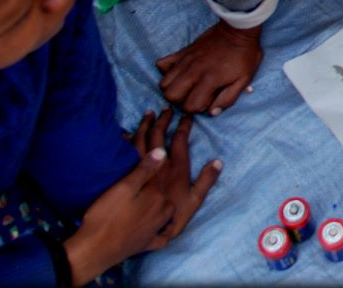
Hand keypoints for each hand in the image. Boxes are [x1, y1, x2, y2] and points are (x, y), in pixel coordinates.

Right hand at [63, 148, 173, 284]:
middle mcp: (160, 213)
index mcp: (156, 196)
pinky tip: (161, 229)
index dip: (151, 168)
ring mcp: (154, 230)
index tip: (143, 164)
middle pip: (165, 195)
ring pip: (168, 215)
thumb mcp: (123, 188)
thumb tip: (162, 151)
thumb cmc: (106, 216)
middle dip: (158, 189)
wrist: (94, 250)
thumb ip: (144, 170)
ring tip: (155, 202)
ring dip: (164, 208)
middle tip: (146, 184)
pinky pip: (163, 238)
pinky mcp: (147, 245)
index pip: (158, 177)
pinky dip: (164, 232)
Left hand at [131, 108, 221, 238]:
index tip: (186, 116)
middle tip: (166, 109)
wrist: (135, 233)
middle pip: (159, 134)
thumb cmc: (169, 219)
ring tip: (148, 114)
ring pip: (140, 138)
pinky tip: (124, 134)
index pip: (179, 140)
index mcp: (176, 168)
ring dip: (145, 124)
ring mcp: (139, 168)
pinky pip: (124, 151)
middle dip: (163, 119)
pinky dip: (126, 139)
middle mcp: (157, 164)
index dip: (183, 126)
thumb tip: (217, 161)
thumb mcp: (194, 202)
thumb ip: (206, 181)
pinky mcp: (124, 174)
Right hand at [155, 21, 262, 114]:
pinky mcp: (182, 52)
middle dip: (181, 101)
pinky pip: (161, 63)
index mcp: (209, 80)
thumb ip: (228, 99)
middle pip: (170, 96)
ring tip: (187, 85)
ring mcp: (185, 61)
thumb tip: (212, 113)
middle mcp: (193, 71)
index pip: (189, 106)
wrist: (238, 30)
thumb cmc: (244, 55)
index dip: (198, 108)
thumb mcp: (244, 80)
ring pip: (163, 83)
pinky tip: (180, 72)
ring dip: (173, 88)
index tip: (208, 100)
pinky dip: (166, 71)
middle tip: (195, 94)